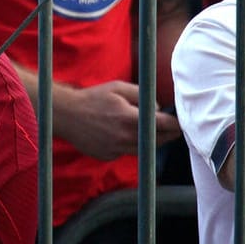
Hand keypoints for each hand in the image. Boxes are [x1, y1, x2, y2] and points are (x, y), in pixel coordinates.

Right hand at [58, 81, 175, 159]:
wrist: (64, 114)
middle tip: (172, 128)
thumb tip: (158, 109)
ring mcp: (115, 150)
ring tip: (148, 130)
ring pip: (143, 149)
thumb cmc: (92, 97)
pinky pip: (126, 152)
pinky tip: (118, 134)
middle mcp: (124, 138)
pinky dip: (129, 145)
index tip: (180, 122)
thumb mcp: (119, 88)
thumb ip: (143, 96)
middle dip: (168, 134)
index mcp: (129, 119)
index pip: (164, 125)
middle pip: (158, 141)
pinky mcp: (108, 156)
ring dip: (149, 141)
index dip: (175, 123)